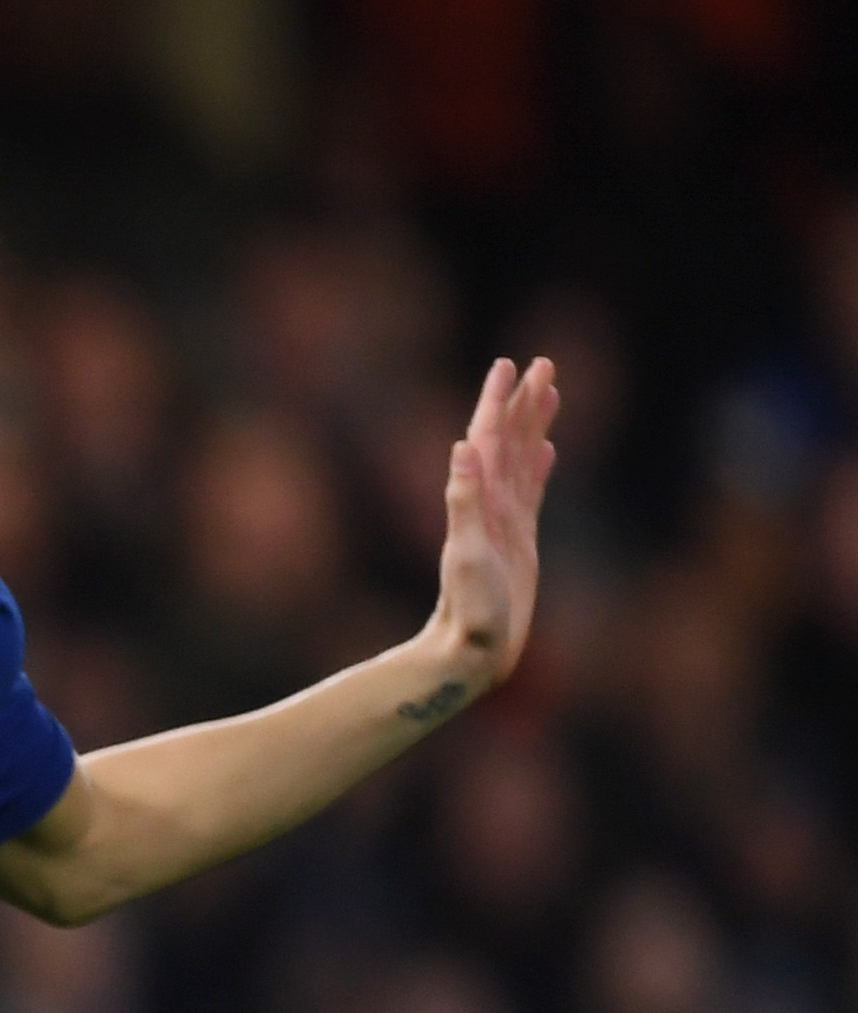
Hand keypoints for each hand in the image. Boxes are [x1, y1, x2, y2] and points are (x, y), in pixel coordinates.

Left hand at [413, 355, 562, 710]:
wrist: (472, 649)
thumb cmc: (469, 610)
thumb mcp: (466, 554)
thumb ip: (463, 502)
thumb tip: (463, 448)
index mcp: (479, 501)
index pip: (488, 439)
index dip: (499, 402)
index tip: (509, 366)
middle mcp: (491, 505)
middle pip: (509, 441)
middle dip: (524, 402)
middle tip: (542, 363)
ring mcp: (506, 520)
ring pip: (523, 459)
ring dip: (533, 425)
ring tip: (549, 391)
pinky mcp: (520, 539)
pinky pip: (531, 491)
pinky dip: (537, 465)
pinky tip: (546, 450)